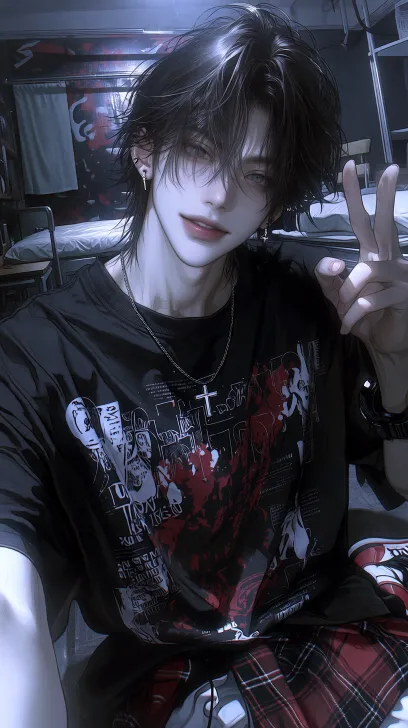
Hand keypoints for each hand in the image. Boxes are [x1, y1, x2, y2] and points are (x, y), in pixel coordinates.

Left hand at [315, 161, 407, 410]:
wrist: (383, 345)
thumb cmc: (363, 316)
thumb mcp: (337, 297)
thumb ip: (328, 278)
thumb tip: (331, 259)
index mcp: (372, 255)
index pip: (363, 220)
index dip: (355, 195)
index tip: (349, 166)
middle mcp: (389, 260)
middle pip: (385, 225)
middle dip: (386, 198)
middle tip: (390, 170)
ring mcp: (401, 276)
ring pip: (370, 270)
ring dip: (349, 290)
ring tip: (342, 308)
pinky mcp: (404, 296)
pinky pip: (371, 300)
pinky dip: (353, 314)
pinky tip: (347, 326)